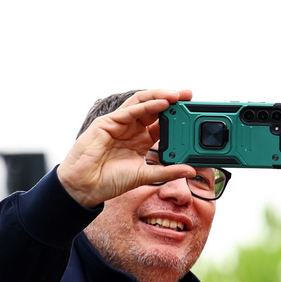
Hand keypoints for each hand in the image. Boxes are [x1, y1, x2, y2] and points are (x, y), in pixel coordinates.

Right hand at [57, 88, 196, 207]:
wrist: (86, 186)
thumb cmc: (111, 180)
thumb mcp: (146, 176)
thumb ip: (167, 171)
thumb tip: (190, 170)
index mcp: (141, 140)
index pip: (162, 124)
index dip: (177, 117)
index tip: (194, 113)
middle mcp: (132, 129)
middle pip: (154, 109)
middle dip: (172, 101)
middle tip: (189, 95)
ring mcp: (120, 124)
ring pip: (142, 103)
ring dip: (160, 97)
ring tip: (177, 95)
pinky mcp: (108, 123)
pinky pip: (129, 111)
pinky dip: (146, 106)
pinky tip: (162, 103)